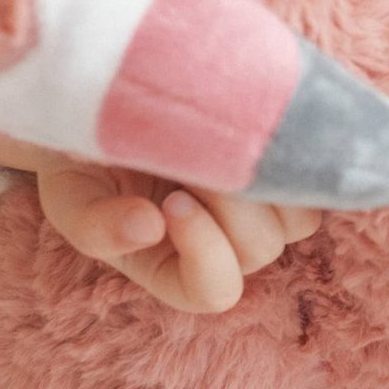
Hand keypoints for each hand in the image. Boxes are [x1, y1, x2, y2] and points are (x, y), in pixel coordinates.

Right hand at [0, 140, 319, 313]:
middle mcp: (225, 246)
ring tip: (222, 134)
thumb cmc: (83, 157)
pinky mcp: (288, 168)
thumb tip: (147, 229)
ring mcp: (262, 208)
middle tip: (192, 152)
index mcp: (174, 268)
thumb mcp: (70, 193)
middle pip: (259, 249)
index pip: (214, 291)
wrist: (108, 97)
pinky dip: (294, 152)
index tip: (172, 201)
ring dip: (265, 177)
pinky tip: (254, 121)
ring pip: (298, 218)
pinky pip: (318, 176)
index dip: (204, 251)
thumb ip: (96, 226)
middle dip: (229, 200)